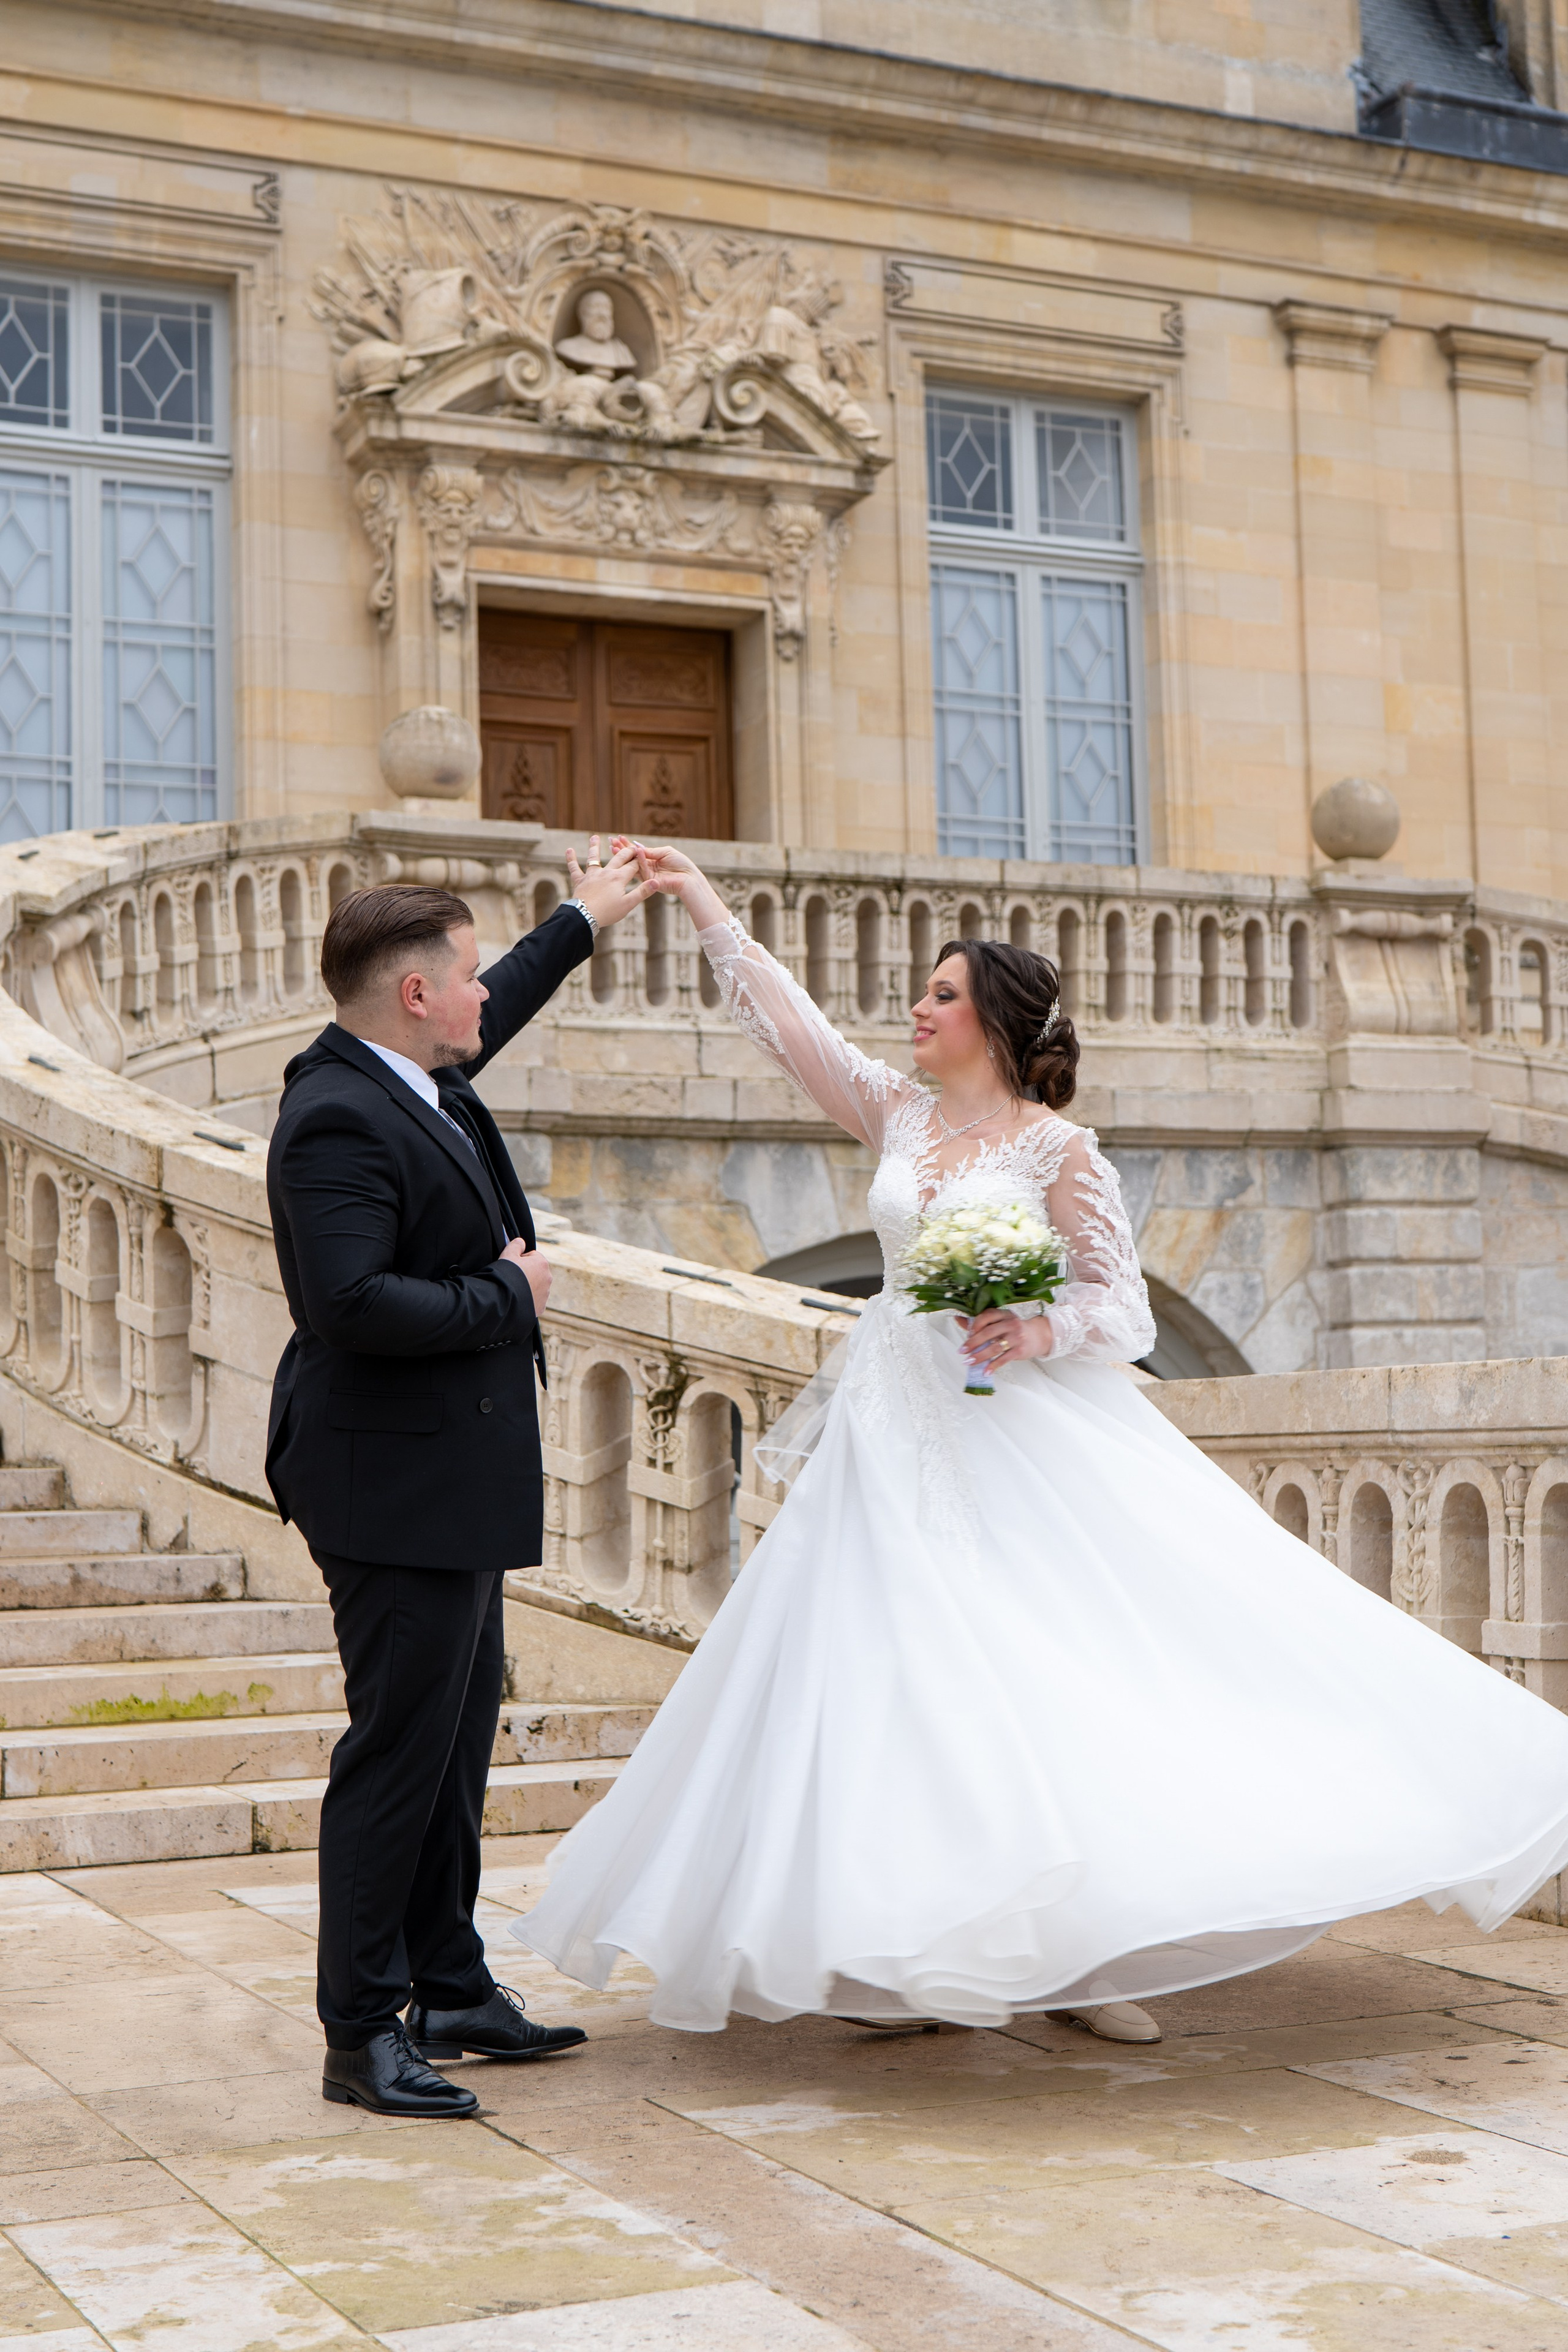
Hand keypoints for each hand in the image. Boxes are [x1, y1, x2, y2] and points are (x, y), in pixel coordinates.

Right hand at [499, 1237, 550, 1311]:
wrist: (503, 1300)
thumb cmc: (506, 1275)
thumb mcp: (508, 1254)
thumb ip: (516, 1245)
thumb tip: (521, 1242)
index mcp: (542, 1263)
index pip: (532, 1256)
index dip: (520, 1259)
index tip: (512, 1265)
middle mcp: (547, 1278)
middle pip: (536, 1272)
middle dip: (526, 1273)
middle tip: (513, 1277)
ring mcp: (545, 1294)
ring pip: (536, 1286)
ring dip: (528, 1286)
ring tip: (514, 1289)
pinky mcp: (540, 1307)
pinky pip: (534, 1300)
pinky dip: (528, 1299)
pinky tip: (517, 1299)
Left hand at [565, 836, 656, 929]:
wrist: (584, 916)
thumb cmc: (607, 912)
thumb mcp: (628, 904)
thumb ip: (642, 892)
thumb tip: (656, 882)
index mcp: (619, 878)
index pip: (633, 866)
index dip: (640, 860)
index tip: (645, 854)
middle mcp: (606, 872)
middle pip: (618, 858)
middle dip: (626, 851)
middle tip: (631, 845)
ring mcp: (592, 875)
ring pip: (594, 858)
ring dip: (594, 846)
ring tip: (594, 837)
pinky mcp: (580, 881)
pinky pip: (574, 868)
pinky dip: (571, 859)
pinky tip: (569, 850)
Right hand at [610, 839, 728, 930]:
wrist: (689, 878)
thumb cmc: (681, 864)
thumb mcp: (666, 852)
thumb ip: (651, 851)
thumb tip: (637, 847)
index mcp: (652, 860)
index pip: (637, 852)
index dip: (628, 845)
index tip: (618, 837)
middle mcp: (648, 867)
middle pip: (632, 858)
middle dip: (621, 850)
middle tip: (610, 842)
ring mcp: (648, 875)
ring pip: (633, 864)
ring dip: (624, 855)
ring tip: (614, 846)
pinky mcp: (650, 880)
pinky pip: (643, 869)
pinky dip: (640, 859)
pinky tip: (636, 850)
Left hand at [961, 1306, 1051, 1373]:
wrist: (1040, 1336)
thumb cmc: (1016, 1329)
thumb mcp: (1001, 1321)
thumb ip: (981, 1321)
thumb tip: (958, 1319)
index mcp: (1004, 1314)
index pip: (987, 1316)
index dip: (975, 1325)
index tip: (967, 1334)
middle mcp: (1011, 1324)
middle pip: (988, 1333)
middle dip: (973, 1343)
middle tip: (962, 1351)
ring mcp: (1017, 1337)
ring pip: (994, 1347)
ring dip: (979, 1356)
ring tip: (969, 1362)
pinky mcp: (1020, 1350)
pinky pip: (1003, 1359)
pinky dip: (993, 1366)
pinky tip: (985, 1371)